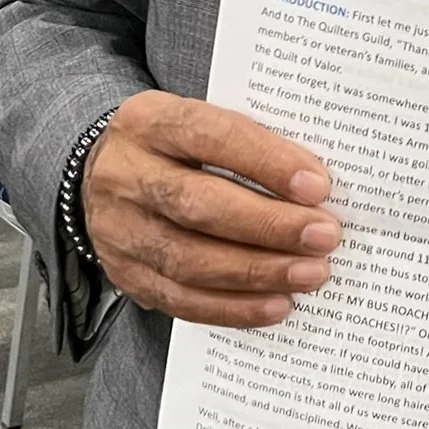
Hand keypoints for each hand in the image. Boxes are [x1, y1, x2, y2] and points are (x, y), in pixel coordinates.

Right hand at [82, 91, 339, 327]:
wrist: (104, 172)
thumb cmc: (176, 145)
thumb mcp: (200, 121)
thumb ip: (249, 143)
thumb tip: (316, 186)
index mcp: (151, 122)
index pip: (211, 136)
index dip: (266, 161)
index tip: (318, 185)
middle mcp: (126, 175)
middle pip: (199, 205)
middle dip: (269, 225)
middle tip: (324, 235)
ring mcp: (119, 230)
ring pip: (189, 260)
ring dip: (258, 272)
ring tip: (309, 273)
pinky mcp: (125, 275)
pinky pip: (180, 300)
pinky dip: (233, 307)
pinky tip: (276, 305)